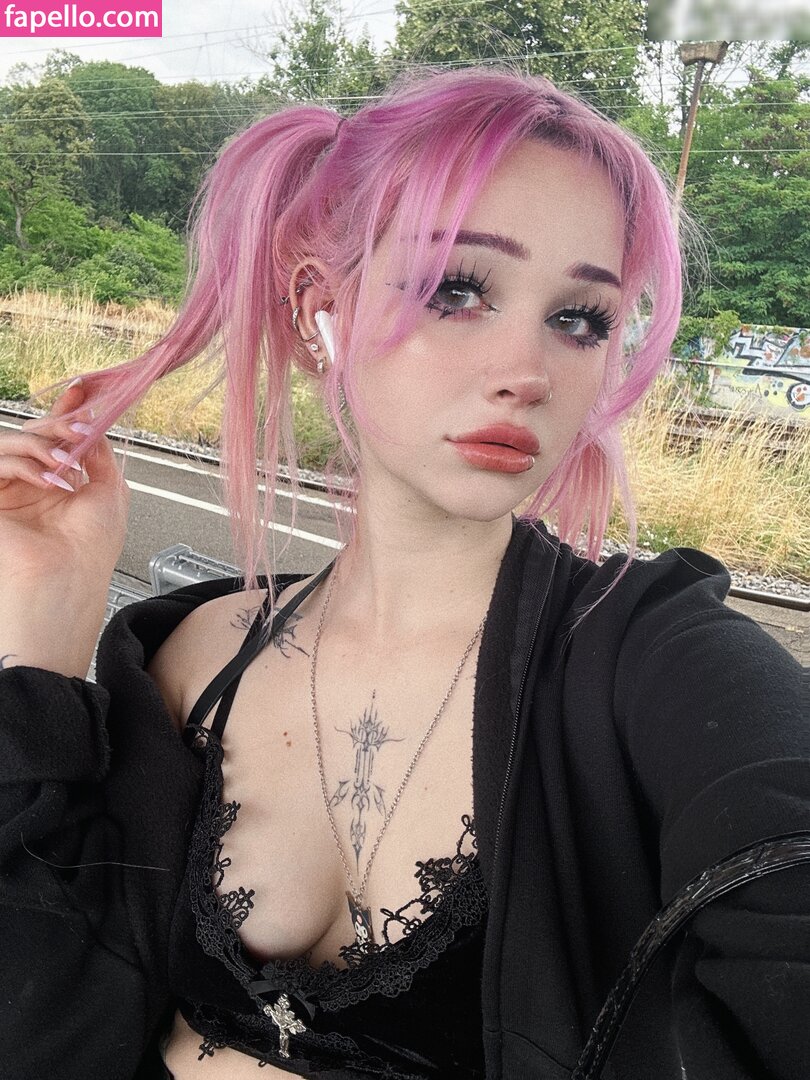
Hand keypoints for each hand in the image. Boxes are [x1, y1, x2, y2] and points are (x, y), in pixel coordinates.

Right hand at [0, 379, 129, 584]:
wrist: (70, 578)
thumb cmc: (91, 548)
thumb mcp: (109, 491)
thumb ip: (99, 454)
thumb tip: (94, 425)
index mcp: (60, 484)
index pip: (56, 439)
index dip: (65, 413)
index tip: (81, 391)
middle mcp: (33, 485)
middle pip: (34, 433)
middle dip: (58, 425)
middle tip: (78, 429)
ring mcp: (10, 491)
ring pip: (13, 442)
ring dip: (44, 445)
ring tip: (66, 465)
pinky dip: (25, 464)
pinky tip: (48, 481)